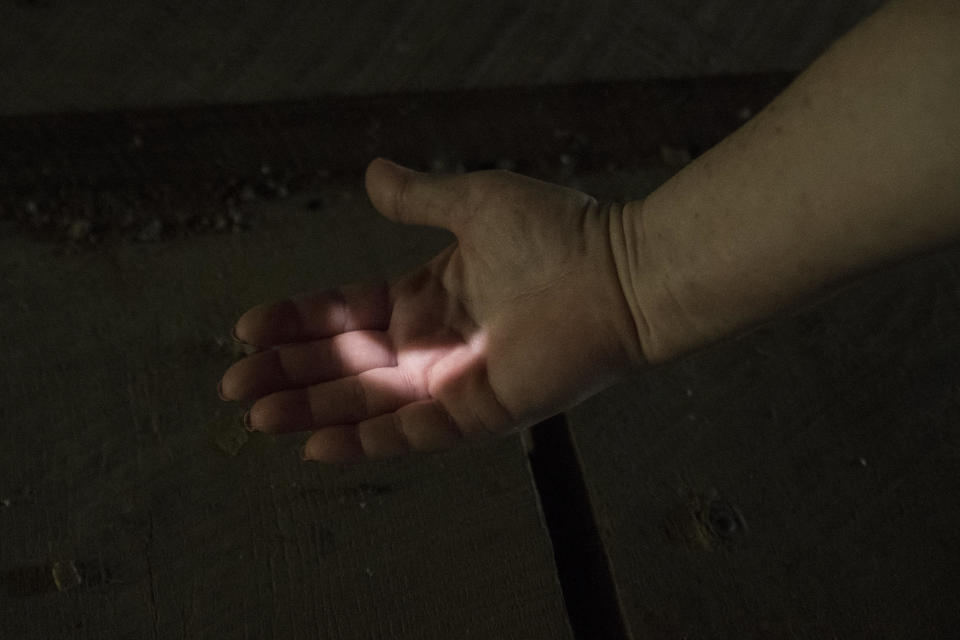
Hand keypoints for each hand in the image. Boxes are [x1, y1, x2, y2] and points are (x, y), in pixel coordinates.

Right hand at [218, 158, 642, 462]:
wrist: (620, 271)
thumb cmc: (557, 232)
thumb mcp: (473, 202)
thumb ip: (420, 198)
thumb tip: (371, 174)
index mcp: (427, 295)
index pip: (347, 314)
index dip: (298, 321)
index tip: (248, 326)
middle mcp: (435, 343)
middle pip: (347, 365)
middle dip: (290, 374)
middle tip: (233, 385)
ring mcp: (456, 380)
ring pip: (370, 403)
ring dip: (313, 411)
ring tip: (257, 416)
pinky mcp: (482, 411)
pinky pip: (417, 433)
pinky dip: (369, 440)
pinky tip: (317, 446)